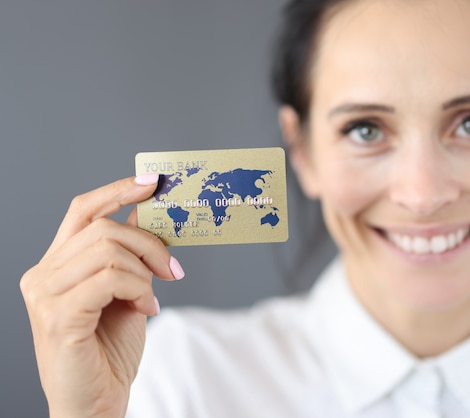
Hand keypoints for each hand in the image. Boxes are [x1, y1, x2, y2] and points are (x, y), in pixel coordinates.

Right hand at [20, 174, 184, 417]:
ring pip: (108, 249)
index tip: (151, 182)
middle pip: (103, 227)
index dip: (117, 190)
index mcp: (57, 265)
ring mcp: (45, 295)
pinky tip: (147, 308)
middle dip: (149, 243)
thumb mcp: (125, 292)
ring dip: (145, 271)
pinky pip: (110, 278)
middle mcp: (43, 274)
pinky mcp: (58, 315)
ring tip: (152, 297)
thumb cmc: (109, 351)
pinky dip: (138, 288)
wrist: (96, 404)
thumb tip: (145, 215)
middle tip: (173, 268)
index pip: (82, 210)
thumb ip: (128, 256)